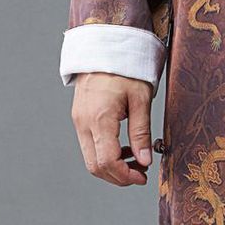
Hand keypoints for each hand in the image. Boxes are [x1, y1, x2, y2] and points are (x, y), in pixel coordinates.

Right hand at [71, 71, 156, 185]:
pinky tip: (123, 149)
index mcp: (100, 118)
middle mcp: (84, 123)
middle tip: (140, 174)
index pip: (107, 161)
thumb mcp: (140, 99)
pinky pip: (89, 146)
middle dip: (118, 177)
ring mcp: (78, 122)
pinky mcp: (79, 119)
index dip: (125, 176)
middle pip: (95, 166)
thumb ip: (141, 132)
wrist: (104, 47)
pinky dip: (105, 155)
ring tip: (136, 162)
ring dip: (112, 168)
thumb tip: (145, 161)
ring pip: (90, 159)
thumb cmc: (125, 69)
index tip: (142, 177)